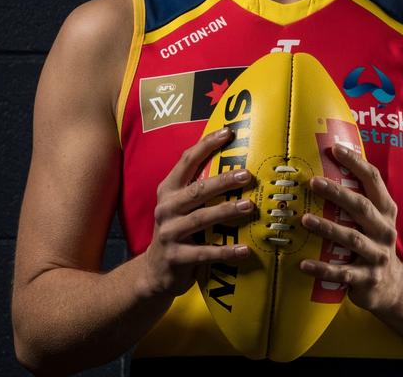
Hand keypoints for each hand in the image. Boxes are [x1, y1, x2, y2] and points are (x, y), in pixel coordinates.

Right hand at [138, 126, 256, 298]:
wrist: (154, 270)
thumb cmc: (178, 231)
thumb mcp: (182, 206)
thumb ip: (200, 188)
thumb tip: (237, 165)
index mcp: (169, 190)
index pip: (186, 161)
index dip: (206, 145)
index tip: (228, 132)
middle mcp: (167, 208)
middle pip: (196, 190)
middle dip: (222, 181)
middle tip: (247, 175)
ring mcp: (169, 233)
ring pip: (200, 218)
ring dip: (226, 211)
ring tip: (249, 206)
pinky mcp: (176, 257)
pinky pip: (204, 252)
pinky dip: (225, 251)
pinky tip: (244, 249)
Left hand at [297, 142, 402, 314]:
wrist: (393, 286)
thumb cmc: (373, 244)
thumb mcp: (374, 221)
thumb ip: (358, 199)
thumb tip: (325, 166)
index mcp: (386, 211)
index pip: (374, 180)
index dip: (356, 163)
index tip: (335, 149)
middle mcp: (385, 230)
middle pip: (362, 207)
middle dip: (338, 193)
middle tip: (313, 182)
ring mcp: (378, 255)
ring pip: (351, 239)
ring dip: (327, 228)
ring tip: (304, 220)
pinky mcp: (367, 279)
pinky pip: (342, 273)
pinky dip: (322, 269)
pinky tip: (303, 264)